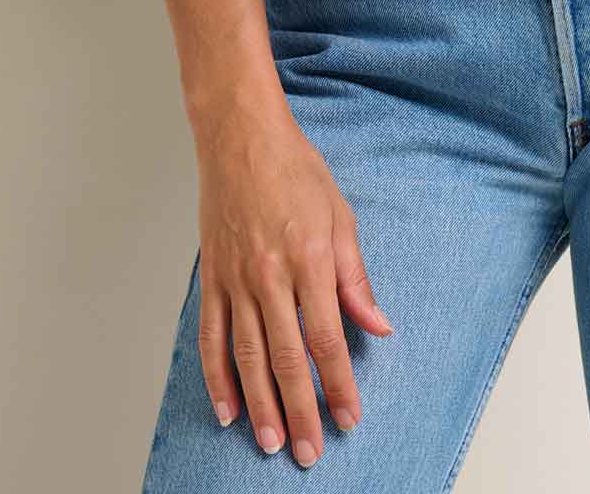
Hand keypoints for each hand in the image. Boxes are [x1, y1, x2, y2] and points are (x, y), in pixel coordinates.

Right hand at [193, 108, 394, 464]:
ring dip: (260, 405)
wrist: (241, 137)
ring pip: (248, 357)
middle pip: (287, 358)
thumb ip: (355, 278)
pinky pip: (212, 337)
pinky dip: (218, 376)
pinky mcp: (212, 278)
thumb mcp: (340, 216)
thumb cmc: (295, 171)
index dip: (339, 383)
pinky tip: (227, 408)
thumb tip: (378, 325)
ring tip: (272, 442)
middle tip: (310, 452)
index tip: (349, 418)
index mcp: (310, 260)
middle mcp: (271, 275)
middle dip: (302, 410)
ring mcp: (237, 279)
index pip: (328, 338)